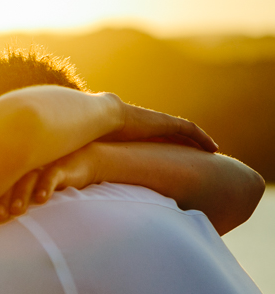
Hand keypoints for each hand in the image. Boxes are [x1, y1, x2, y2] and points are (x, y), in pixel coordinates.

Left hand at [0, 145, 100, 222]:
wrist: (81, 161)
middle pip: (8, 183)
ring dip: (21, 195)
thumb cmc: (48, 179)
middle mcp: (22, 168)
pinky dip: (46, 186)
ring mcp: (40, 166)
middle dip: (1, 200)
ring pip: (28, 179)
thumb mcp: (28, 189)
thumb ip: (12, 200)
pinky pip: (51, 175)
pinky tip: (42, 199)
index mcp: (11, 172)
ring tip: (17, 211)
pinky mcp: (59, 167)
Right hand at [101, 95, 217, 151]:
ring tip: (211, 150)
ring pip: (185, 131)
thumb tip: (80, 175)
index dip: (166, 145)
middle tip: (197, 154)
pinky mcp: (166, 123)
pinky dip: (202, 138)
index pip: (155, 138)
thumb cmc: (94, 136)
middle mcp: (149, 124)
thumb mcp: (97, 151)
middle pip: (172, 134)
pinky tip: (213, 148)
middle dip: (185, 143)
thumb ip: (96, 159)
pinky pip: (190, 130)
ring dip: (199, 140)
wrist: (100, 118)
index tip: (173, 155)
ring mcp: (158, 122)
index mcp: (134, 130)